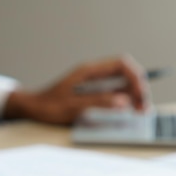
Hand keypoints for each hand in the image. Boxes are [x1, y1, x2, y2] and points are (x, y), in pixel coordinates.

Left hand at [2, 55, 149, 124]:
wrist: (32, 108)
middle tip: (143, 108)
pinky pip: (114, 91)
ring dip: (134, 94)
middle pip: (125, 72)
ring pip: (122, 82)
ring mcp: (93, 82)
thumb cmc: (47, 106)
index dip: (135, 78)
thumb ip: (98, 102)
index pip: (121, 64)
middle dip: (139, 87)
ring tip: (140, 110)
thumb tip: (123, 101)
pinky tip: (128, 109)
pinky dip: (125, 99)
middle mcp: (93, 73)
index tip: (140, 96)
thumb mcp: (72, 106)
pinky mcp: (92, 92)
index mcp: (88, 71)